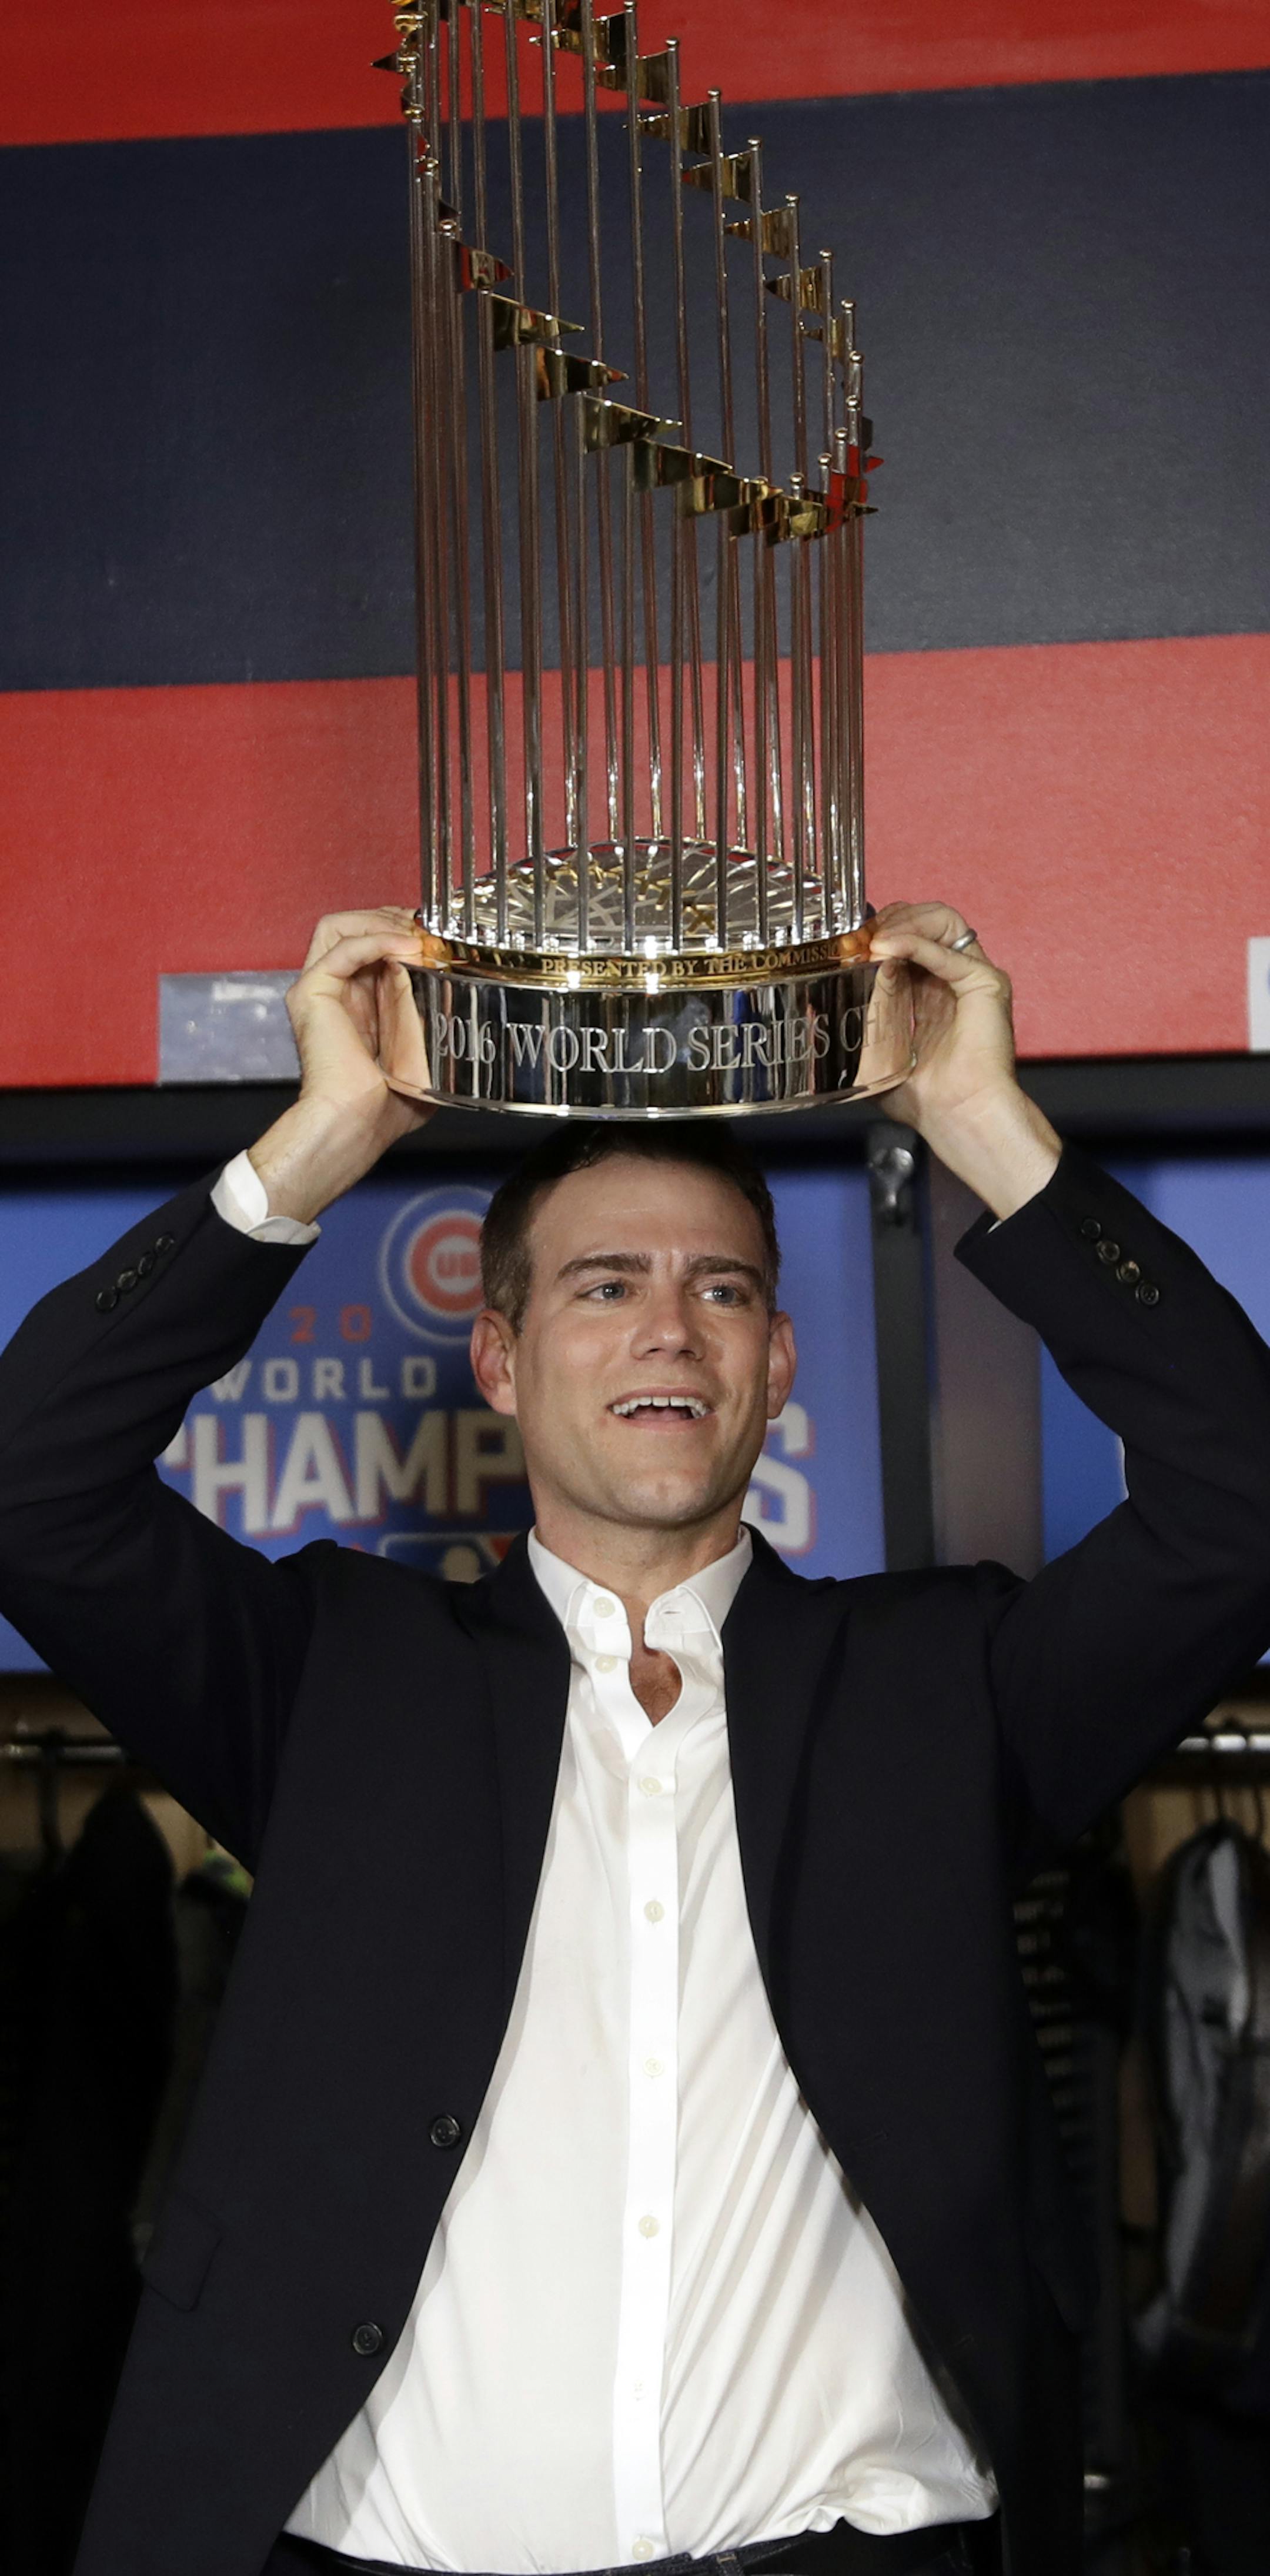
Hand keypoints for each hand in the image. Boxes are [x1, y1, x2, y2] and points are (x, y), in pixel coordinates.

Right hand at [248, 908, 432, 1223]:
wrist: (358, 1121)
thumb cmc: (388, 1102)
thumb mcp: (422, 1052)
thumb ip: (432, 1020)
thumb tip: (469, 1000)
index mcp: (354, 998)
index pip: (370, 940)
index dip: (401, 928)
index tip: (436, 934)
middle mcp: (333, 988)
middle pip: (353, 924)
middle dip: (392, 917)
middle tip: (427, 928)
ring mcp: (317, 987)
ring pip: (339, 925)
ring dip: (380, 921)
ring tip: (415, 935)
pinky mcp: (311, 991)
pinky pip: (341, 947)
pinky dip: (375, 938)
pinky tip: (405, 948)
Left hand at [869, 901, 1060, 1219]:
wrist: (957, 1117)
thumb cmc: (926, 1100)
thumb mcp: (880, 1055)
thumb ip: (864, 1022)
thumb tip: (828, 1002)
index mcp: (932, 992)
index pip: (908, 938)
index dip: (880, 932)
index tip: (851, 942)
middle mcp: (954, 979)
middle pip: (926, 920)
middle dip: (891, 919)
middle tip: (862, 936)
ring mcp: (973, 977)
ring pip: (944, 920)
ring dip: (904, 922)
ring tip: (876, 940)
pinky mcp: (987, 984)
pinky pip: (949, 951)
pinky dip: (916, 944)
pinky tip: (888, 949)